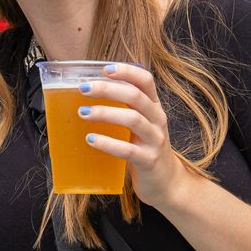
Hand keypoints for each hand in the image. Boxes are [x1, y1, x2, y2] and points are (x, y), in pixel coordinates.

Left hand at [76, 63, 185, 209]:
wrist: (167, 183)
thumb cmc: (145, 148)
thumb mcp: (139, 125)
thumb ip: (122, 109)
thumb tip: (87, 95)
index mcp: (154, 107)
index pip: (145, 80)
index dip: (127, 71)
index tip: (105, 68)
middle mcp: (157, 120)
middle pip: (135, 96)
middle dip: (108, 89)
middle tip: (84, 88)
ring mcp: (155, 140)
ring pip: (132, 119)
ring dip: (105, 113)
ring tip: (83, 112)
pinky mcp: (149, 161)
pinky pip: (128, 150)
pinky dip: (108, 143)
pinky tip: (91, 140)